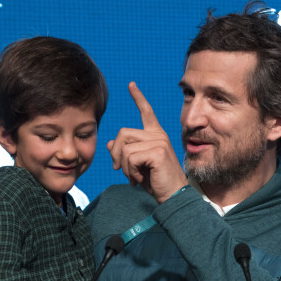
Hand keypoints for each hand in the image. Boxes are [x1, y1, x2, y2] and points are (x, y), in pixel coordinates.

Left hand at [107, 82, 187, 202]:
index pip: (146, 111)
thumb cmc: (155, 180)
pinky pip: (131, 158)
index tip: (131, 85)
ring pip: (125, 148)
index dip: (138, 97)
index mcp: (155, 134)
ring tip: (134, 177)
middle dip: (116, 153)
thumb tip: (109, 143)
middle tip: (119, 169)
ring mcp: (159, 141)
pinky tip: (139, 179)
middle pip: (122, 133)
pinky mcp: (158, 151)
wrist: (171, 195)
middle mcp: (158, 135)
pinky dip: (130, 172)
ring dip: (124, 167)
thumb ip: (125, 152)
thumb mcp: (136, 165)